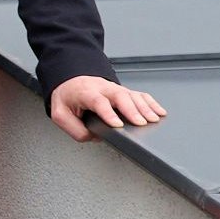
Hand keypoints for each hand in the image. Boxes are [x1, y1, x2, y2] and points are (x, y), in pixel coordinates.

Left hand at [48, 74, 166, 140]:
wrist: (70, 81)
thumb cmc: (67, 98)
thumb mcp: (60, 114)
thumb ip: (75, 129)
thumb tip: (95, 137)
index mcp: (85, 93)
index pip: (97, 101)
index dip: (108, 113)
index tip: (117, 125)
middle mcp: (102, 88)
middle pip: (119, 96)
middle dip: (131, 110)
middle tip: (141, 123)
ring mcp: (114, 89)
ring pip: (132, 95)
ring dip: (144, 107)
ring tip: (154, 119)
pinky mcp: (123, 91)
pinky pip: (139, 95)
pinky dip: (151, 103)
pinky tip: (159, 112)